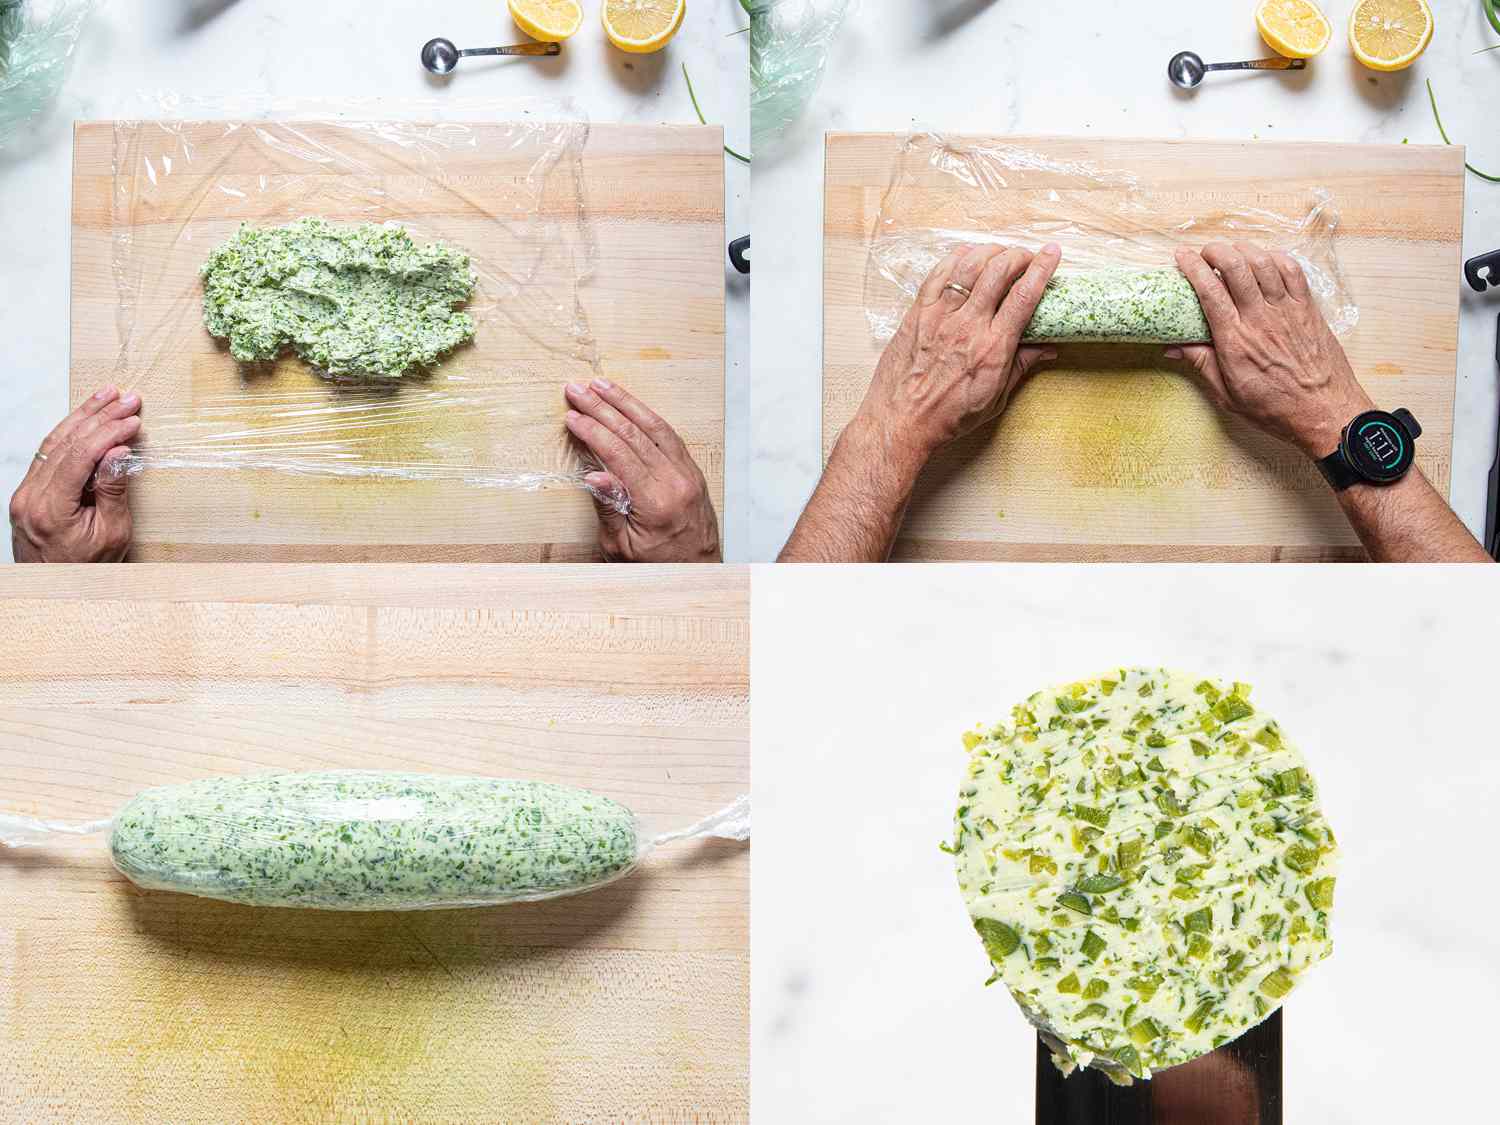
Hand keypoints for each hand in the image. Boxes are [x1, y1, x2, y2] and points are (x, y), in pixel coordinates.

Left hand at [10, 386, 140, 562]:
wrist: (55, 588)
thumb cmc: (87, 568)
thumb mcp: (112, 534)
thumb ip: (112, 491)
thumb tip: (118, 453)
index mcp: (50, 509)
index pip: (79, 456)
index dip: (107, 433)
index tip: (132, 420)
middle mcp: (30, 497)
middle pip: (64, 444)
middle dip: (99, 417)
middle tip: (126, 399)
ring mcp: (24, 493)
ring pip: (52, 443)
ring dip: (82, 417)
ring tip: (106, 397)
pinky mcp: (27, 493)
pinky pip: (47, 454)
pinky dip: (69, 433)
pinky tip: (84, 419)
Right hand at [563, 378, 720, 562]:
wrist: (698, 571)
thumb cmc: (656, 565)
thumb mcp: (622, 547)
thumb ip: (609, 508)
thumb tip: (593, 475)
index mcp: (656, 502)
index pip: (619, 454)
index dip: (593, 431)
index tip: (572, 416)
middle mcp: (676, 482)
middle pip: (634, 434)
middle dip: (602, 408)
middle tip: (578, 390)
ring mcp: (688, 474)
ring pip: (655, 427)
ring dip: (626, 403)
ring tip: (601, 385)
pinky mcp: (693, 471)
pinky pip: (670, 435)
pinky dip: (648, 416)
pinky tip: (631, 404)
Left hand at [851, 242, 1062, 471]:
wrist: (901, 421)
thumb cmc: (947, 416)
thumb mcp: (995, 398)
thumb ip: (1021, 366)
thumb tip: (1047, 348)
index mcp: (992, 348)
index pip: (1024, 296)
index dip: (1042, 269)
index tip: (1053, 253)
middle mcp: (967, 326)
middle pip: (998, 271)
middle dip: (1019, 255)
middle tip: (1026, 256)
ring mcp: (939, 316)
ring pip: (968, 265)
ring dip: (989, 251)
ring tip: (1000, 252)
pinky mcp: (917, 313)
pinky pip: (938, 274)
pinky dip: (956, 258)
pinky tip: (967, 254)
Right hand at [1169, 242, 1372, 457]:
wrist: (1325, 412)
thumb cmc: (1276, 409)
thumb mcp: (1228, 395)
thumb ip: (1202, 364)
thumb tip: (1173, 347)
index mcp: (1235, 341)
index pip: (1209, 292)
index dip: (1192, 268)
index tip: (1181, 256)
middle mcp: (1261, 320)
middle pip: (1236, 267)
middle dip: (1216, 250)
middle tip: (1205, 252)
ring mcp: (1288, 311)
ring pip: (1264, 262)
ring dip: (1244, 249)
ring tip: (1232, 251)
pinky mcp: (1308, 309)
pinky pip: (1293, 271)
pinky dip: (1276, 258)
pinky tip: (1265, 260)